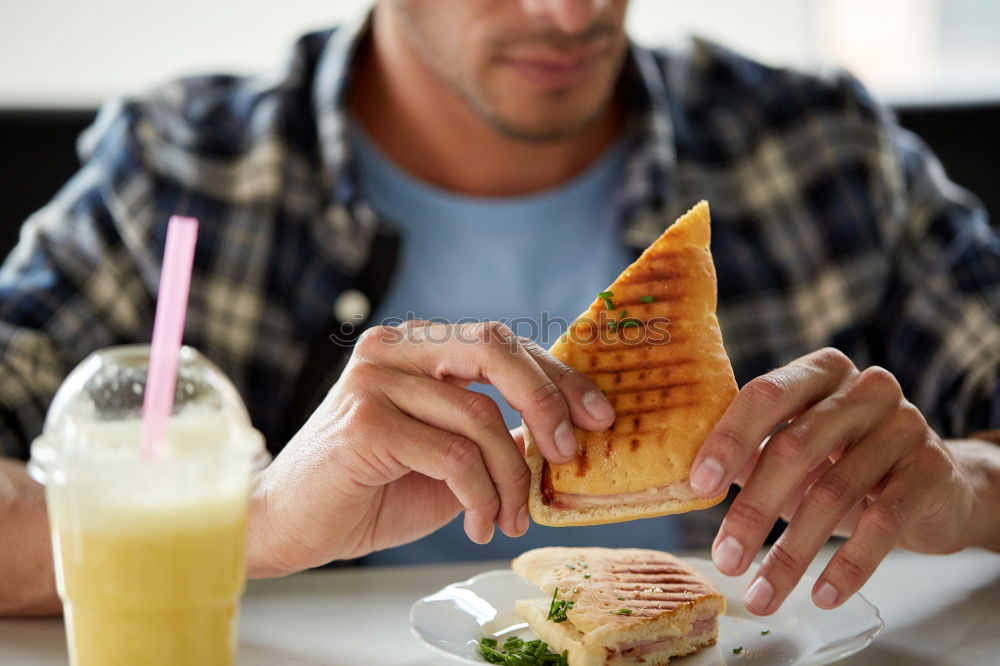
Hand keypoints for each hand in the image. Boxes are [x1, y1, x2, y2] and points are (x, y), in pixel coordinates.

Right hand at [246, 321, 614, 575]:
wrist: (290, 525)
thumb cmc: (370, 489)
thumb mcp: (448, 454)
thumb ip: (494, 433)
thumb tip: (563, 434)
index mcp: (416, 346)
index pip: (502, 343)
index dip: (557, 377)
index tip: (599, 416)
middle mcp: (394, 349)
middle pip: (495, 348)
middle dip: (547, 400)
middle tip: (568, 454)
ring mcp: (375, 380)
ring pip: (480, 416)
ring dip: (512, 478)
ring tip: (512, 518)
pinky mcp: (365, 421)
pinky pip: (453, 455)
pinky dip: (481, 495)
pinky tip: (479, 523)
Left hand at [689, 348, 976, 614]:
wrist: (939, 485)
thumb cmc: (846, 462)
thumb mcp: (797, 453)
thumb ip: (750, 456)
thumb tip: (692, 482)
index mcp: (820, 372)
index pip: (766, 395)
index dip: (729, 440)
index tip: (700, 486)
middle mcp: (864, 390)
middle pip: (794, 448)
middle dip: (753, 510)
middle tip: (725, 559)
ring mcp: (904, 426)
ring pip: (834, 493)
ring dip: (792, 552)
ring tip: (762, 593)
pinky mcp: (931, 469)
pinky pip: (884, 522)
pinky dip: (848, 565)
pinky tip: (823, 596)